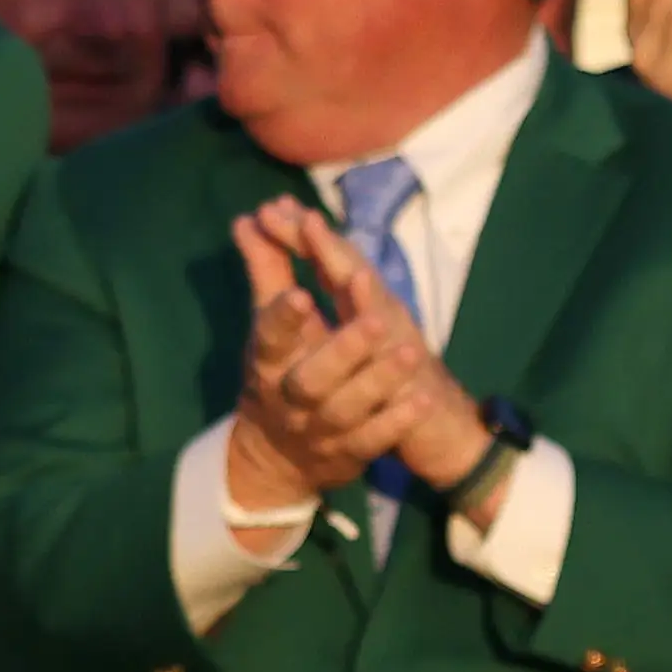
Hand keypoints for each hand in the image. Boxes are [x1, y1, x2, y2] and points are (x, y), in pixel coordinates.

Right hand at [222, 205, 486, 508]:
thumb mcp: (268, 328)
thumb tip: (250, 218)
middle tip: (374, 321)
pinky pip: (375, 438)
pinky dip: (397, 419)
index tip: (297, 294)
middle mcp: (291, 396)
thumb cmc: (277, 374)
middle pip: (313, 378)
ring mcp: (322, 427)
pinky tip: (421, 398)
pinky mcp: (351, 450)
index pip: (271, 337)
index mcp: (268, 361)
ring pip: (349, 407)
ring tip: (410, 351)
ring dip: (379, 380)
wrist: (279, 454)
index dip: (282, 318)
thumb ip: (266, 273)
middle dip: (343, 350)